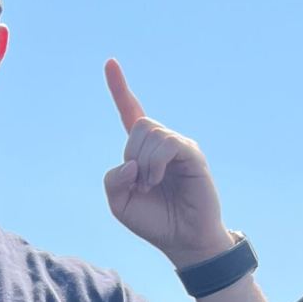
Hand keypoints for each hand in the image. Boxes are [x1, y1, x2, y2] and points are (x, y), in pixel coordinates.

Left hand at [102, 58, 233, 267]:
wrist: (182, 239)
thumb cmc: (153, 221)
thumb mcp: (119, 203)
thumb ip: (113, 180)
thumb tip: (131, 162)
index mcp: (143, 151)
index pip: (131, 112)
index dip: (119, 88)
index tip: (110, 62)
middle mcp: (162, 143)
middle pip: (138, 125)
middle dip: (132, 155)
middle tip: (141, 183)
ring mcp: (179, 145)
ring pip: (150, 133)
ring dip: (144, 164)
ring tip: (152, 185)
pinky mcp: (192, 153)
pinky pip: (166, 144)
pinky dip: (155, 164)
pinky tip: (157, 180)